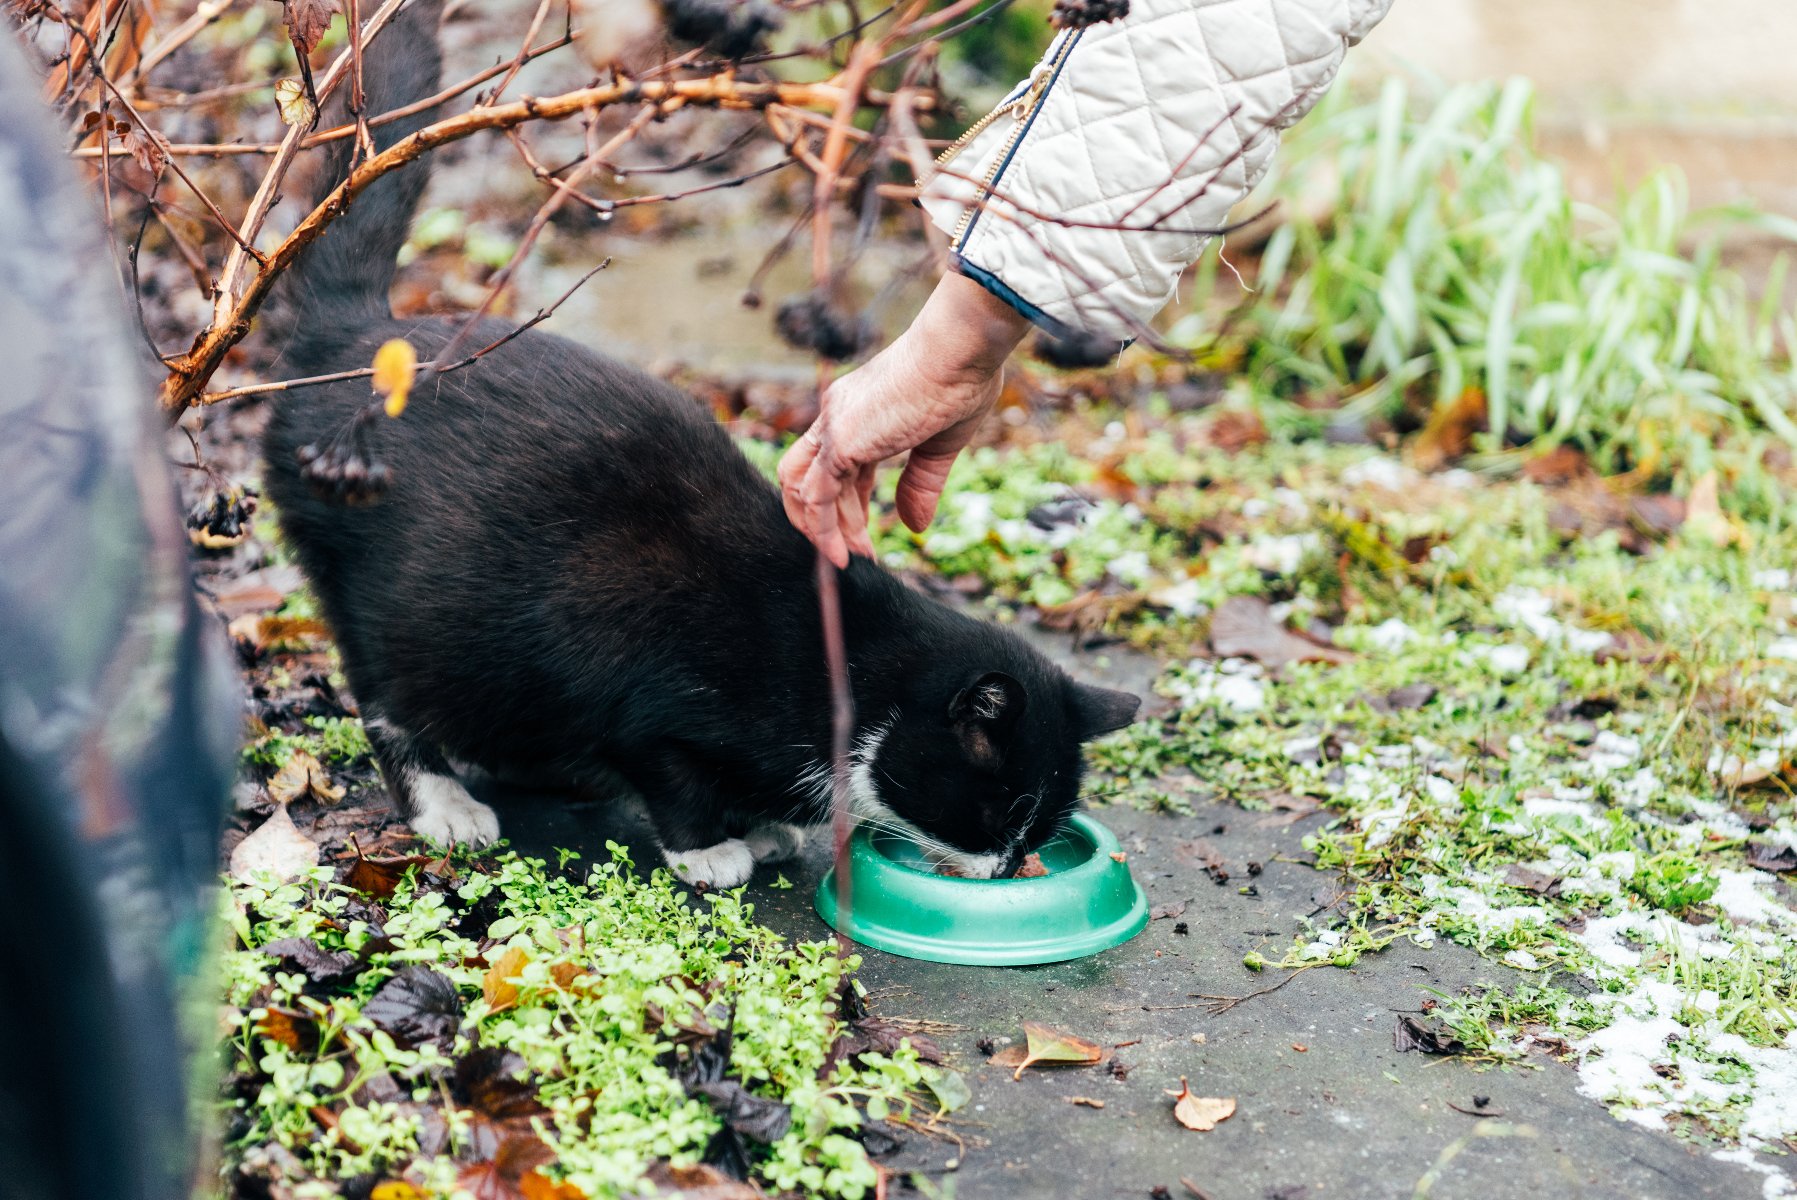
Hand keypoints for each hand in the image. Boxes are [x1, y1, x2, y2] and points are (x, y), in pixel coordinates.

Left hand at [779, 272, 1030, 567]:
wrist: (960, 350)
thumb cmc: (960, 381)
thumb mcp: (940, 444)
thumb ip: (920, 484)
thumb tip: (914, 527)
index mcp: (856, 409)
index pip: (835, 465)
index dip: (846, 503)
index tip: (864, 531)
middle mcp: (836, 416)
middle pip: (809, 478)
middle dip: (830, 521)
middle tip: (857, 553)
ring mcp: (834, 427)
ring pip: (804, 491)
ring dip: (823, 531)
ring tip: (851, 560)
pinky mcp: (840, 443)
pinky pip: (817, 498)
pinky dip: (824, 531)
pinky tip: (843, 556)